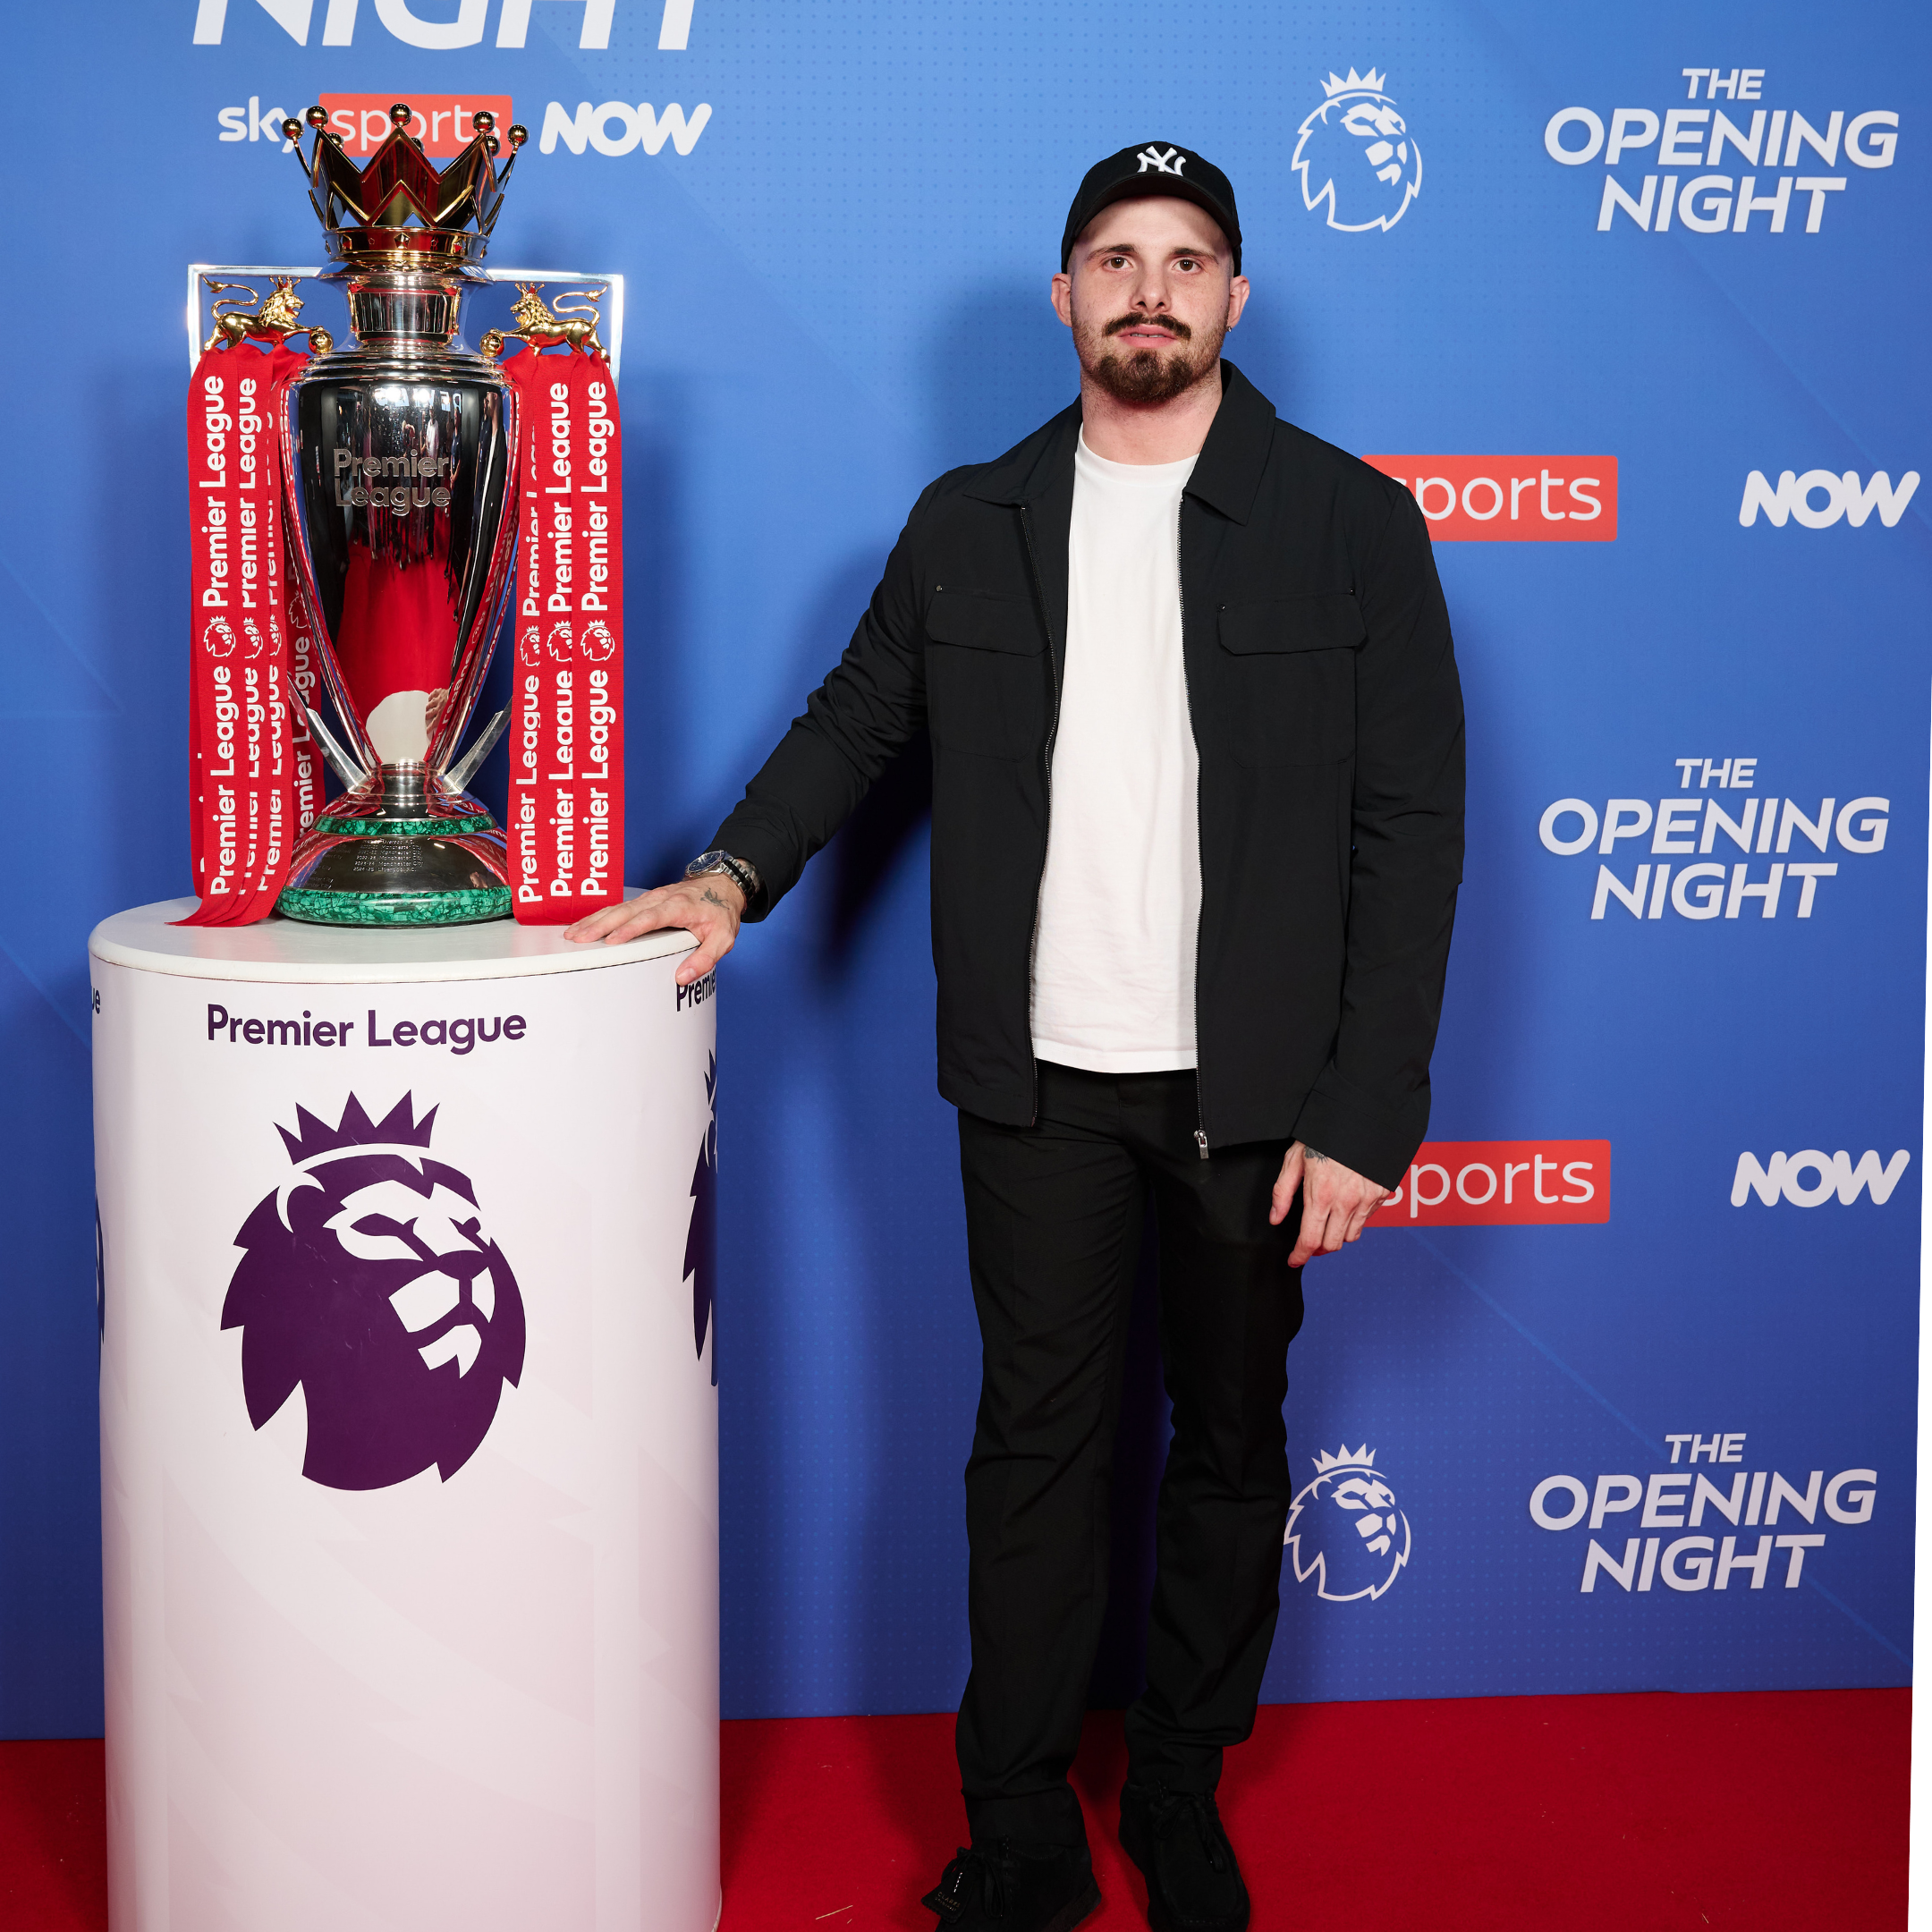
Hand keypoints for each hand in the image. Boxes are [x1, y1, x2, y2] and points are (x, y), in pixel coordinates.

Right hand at [564, 875, 744, 985]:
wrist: (722, 886)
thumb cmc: (720, 912)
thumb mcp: (723, 938)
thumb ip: (705, 958)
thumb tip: (683, 977)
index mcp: (679, 906)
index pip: (651, 917)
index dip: (631, 928)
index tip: (612, 940)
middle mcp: (661, 898)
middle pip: (626, 910)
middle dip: (600, 925)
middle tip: (579, 939)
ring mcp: (650, 898)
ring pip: (618, 907)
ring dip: (594, 920)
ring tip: (572, 934)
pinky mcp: (645, 900)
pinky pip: (619, 907)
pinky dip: (599, 916)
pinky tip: (584, 925)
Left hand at [1270, 1142, 1390, 1268]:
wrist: (1361, 1117)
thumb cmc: (1323, 1135)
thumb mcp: (1294, 1159)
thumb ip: (1283, 1192)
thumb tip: (1276, 1219)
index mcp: (1321, 1194)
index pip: (1310, 1239)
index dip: (1300, 1255)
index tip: (1294, 1260)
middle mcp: (1346, 1201)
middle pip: (1332, 1245)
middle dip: (1318, 1248)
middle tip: (1309, 1240)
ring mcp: (1367, 1199)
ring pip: (1350, 1236)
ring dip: (1336, 1235)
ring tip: (1328, 1222)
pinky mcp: (1382, 1194)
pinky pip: (1366, 1220)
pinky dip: (1354, 1220)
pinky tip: (1345, 1206)